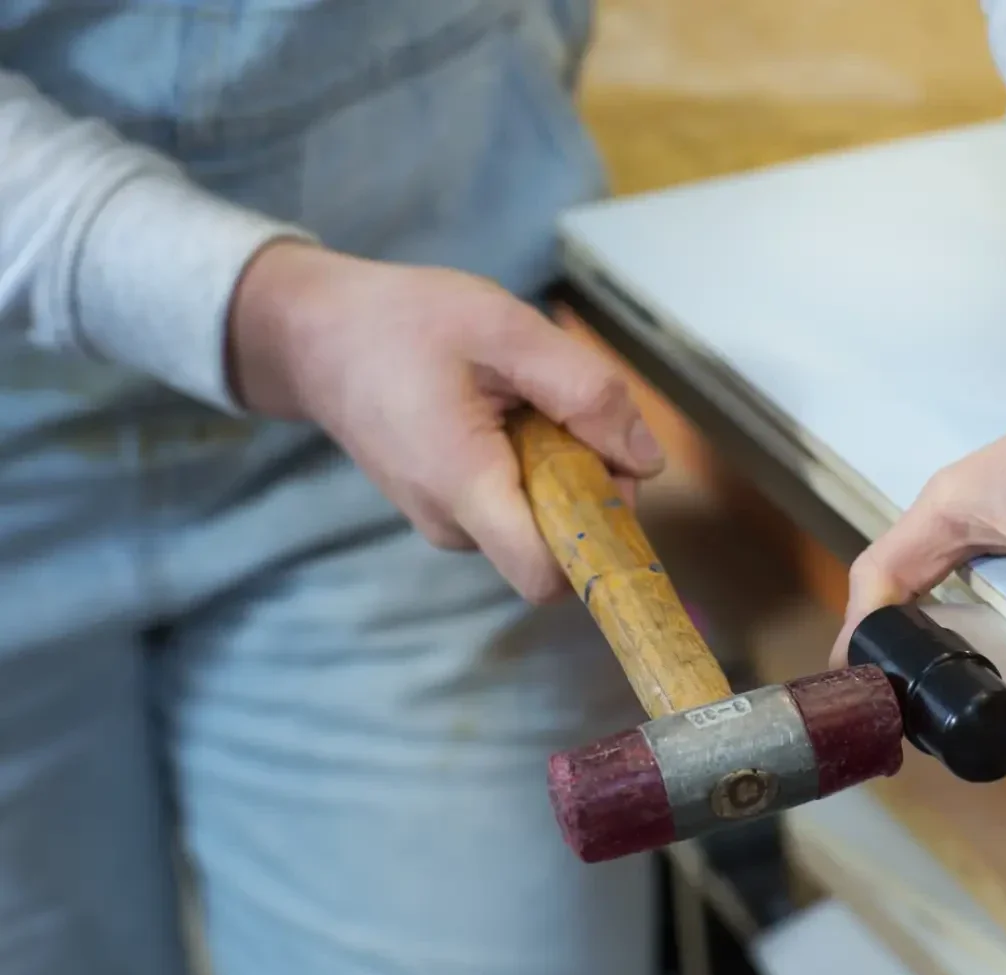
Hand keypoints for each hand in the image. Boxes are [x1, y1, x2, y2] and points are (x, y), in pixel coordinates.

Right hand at [226, 240, 664, 602]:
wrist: (314, 334)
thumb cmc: (403, 323)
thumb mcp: (506, 328)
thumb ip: (585, 391)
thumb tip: (646, 459)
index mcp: (465, 488)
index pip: (548, 575)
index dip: (601, 540)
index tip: (616, 477)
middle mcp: (454, 526)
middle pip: (558, 546)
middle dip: (590, 486)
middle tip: (568, 408)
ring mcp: (447, 523)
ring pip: (541, 523)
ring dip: (562, 469)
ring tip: (522, 401)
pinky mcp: (447, 509)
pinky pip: (516, 505)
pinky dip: (534, 465)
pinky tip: (505, 412)